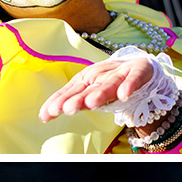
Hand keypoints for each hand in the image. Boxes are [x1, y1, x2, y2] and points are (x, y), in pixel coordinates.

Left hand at [38, 55, 154, 121]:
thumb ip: (72, 101)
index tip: (46, 115)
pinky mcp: (138, 72)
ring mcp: (119, 74)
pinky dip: (128, 86)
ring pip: (108, 84)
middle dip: (77, 99)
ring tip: (91, 103)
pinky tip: (123, 95)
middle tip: (67, 109)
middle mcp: (99, 76)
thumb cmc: (108, 80)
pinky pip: (133, 79)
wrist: (138, 65)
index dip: (58, 102)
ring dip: (100, 93)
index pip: (69, 92)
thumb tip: (43, 116)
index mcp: (85, 81)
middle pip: (87, 90)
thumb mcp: (90, 91)